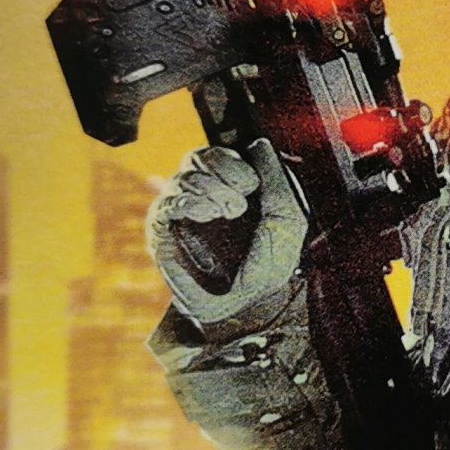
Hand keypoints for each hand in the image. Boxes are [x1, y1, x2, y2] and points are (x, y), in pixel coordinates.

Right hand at [145, 138, 308, 326]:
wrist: (247, 305)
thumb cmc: (269, 266)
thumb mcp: (286, 220)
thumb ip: (277, 180)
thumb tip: (259, 144)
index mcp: (231, 188)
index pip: (219, 154)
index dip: (233, 161)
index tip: (251, 185)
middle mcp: (203, 195)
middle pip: (197, 157)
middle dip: (221, 172)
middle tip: (239, 201)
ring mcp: (181, 212)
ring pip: (183, 178)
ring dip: (210, 189)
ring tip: (228, 212)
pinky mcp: (162, 232)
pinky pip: (166, 204)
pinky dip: (188, 201)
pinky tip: (207, 212)